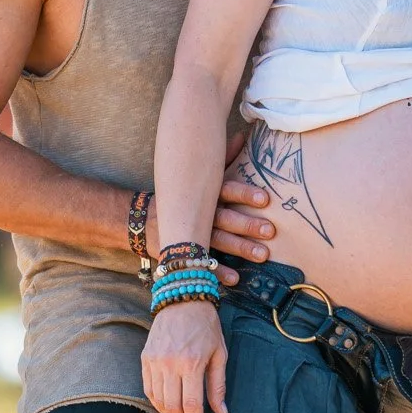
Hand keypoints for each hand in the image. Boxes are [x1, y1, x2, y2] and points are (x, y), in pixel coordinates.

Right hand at [142, 299, 227, 412]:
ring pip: (159, 401)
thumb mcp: (220, 354)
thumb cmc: (206, 326)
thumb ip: (218, 385)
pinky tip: (169, 408)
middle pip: (173, 407)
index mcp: (191, 363)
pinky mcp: (145, 359)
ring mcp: (155, 362)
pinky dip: (158, 403)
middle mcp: (170, 364)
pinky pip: (149, 389)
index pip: (191, 405)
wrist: (182, 299)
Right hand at [145, 142, 275, 289]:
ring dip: (240, 249)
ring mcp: (189, 235)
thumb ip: (224, 157)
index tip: (265, 199)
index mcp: (203, 193)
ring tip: (262, 256)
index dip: (244, 193)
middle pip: (224, 218)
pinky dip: (218, 273)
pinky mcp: (184, 254)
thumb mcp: (198, 174)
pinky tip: (235, 278)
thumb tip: (244, 134)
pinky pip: (203, 266)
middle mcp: (197, 213)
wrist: (141, 220)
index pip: (224, 190)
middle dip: (247, 224)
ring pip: (217, 242)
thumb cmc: (181, 195)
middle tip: (270, 230)